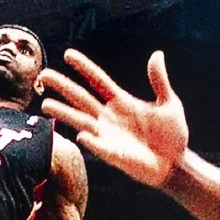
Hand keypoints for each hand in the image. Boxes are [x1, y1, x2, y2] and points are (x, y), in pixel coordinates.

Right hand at [36, 50, 189, 189]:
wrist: (176, 164)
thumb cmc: (172, 136)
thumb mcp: (170, 104)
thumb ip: (160, 81)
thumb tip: (157, 55)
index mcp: (122, 102)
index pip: (98, 80)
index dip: (84, 67)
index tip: (68, 54)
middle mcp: (110, 117)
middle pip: (81, 97)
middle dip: (62, 86)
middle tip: (43, 75)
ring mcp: (109, 135)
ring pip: (81, 120)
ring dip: (64, 113)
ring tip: (46, 104)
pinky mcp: (115, 155)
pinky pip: (100, 146)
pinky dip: (92, 140)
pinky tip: (81, 134)